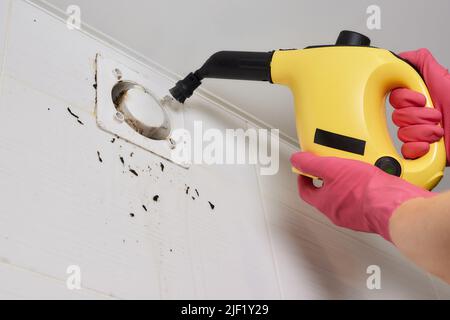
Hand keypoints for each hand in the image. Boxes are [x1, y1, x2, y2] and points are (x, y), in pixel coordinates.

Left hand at [290, 152, 433, 240]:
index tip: (305, 169)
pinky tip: (372, 177)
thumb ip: (312, 164)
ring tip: (354, 168)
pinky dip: (365, 188)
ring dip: (347, 182)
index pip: (305, 191)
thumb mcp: (332, 168)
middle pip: (326, 193)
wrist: (396, 206)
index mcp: (325, 203)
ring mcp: (356, 215)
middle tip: (331, 165)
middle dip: (327, 178)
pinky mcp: (373, 213)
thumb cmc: (367, 191)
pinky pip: (364, 199)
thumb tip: (297, 160)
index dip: (303, 177)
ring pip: (346, 196)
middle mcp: (338, 213)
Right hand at [390, 48, 449, 161]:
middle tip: (436, 115)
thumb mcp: (445, 80)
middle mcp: (417, 116)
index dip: (406, 99)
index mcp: (421, 99)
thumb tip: (403, 56)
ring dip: (424, 131)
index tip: (421, 99)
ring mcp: (418, 134)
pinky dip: (419, 148)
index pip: (395, 97)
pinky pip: (405, 150)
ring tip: (439, 131)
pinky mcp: (419, 150)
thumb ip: (423, 63)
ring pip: (402, 133)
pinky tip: (431, 144)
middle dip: (419, 116)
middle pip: (397, 116)